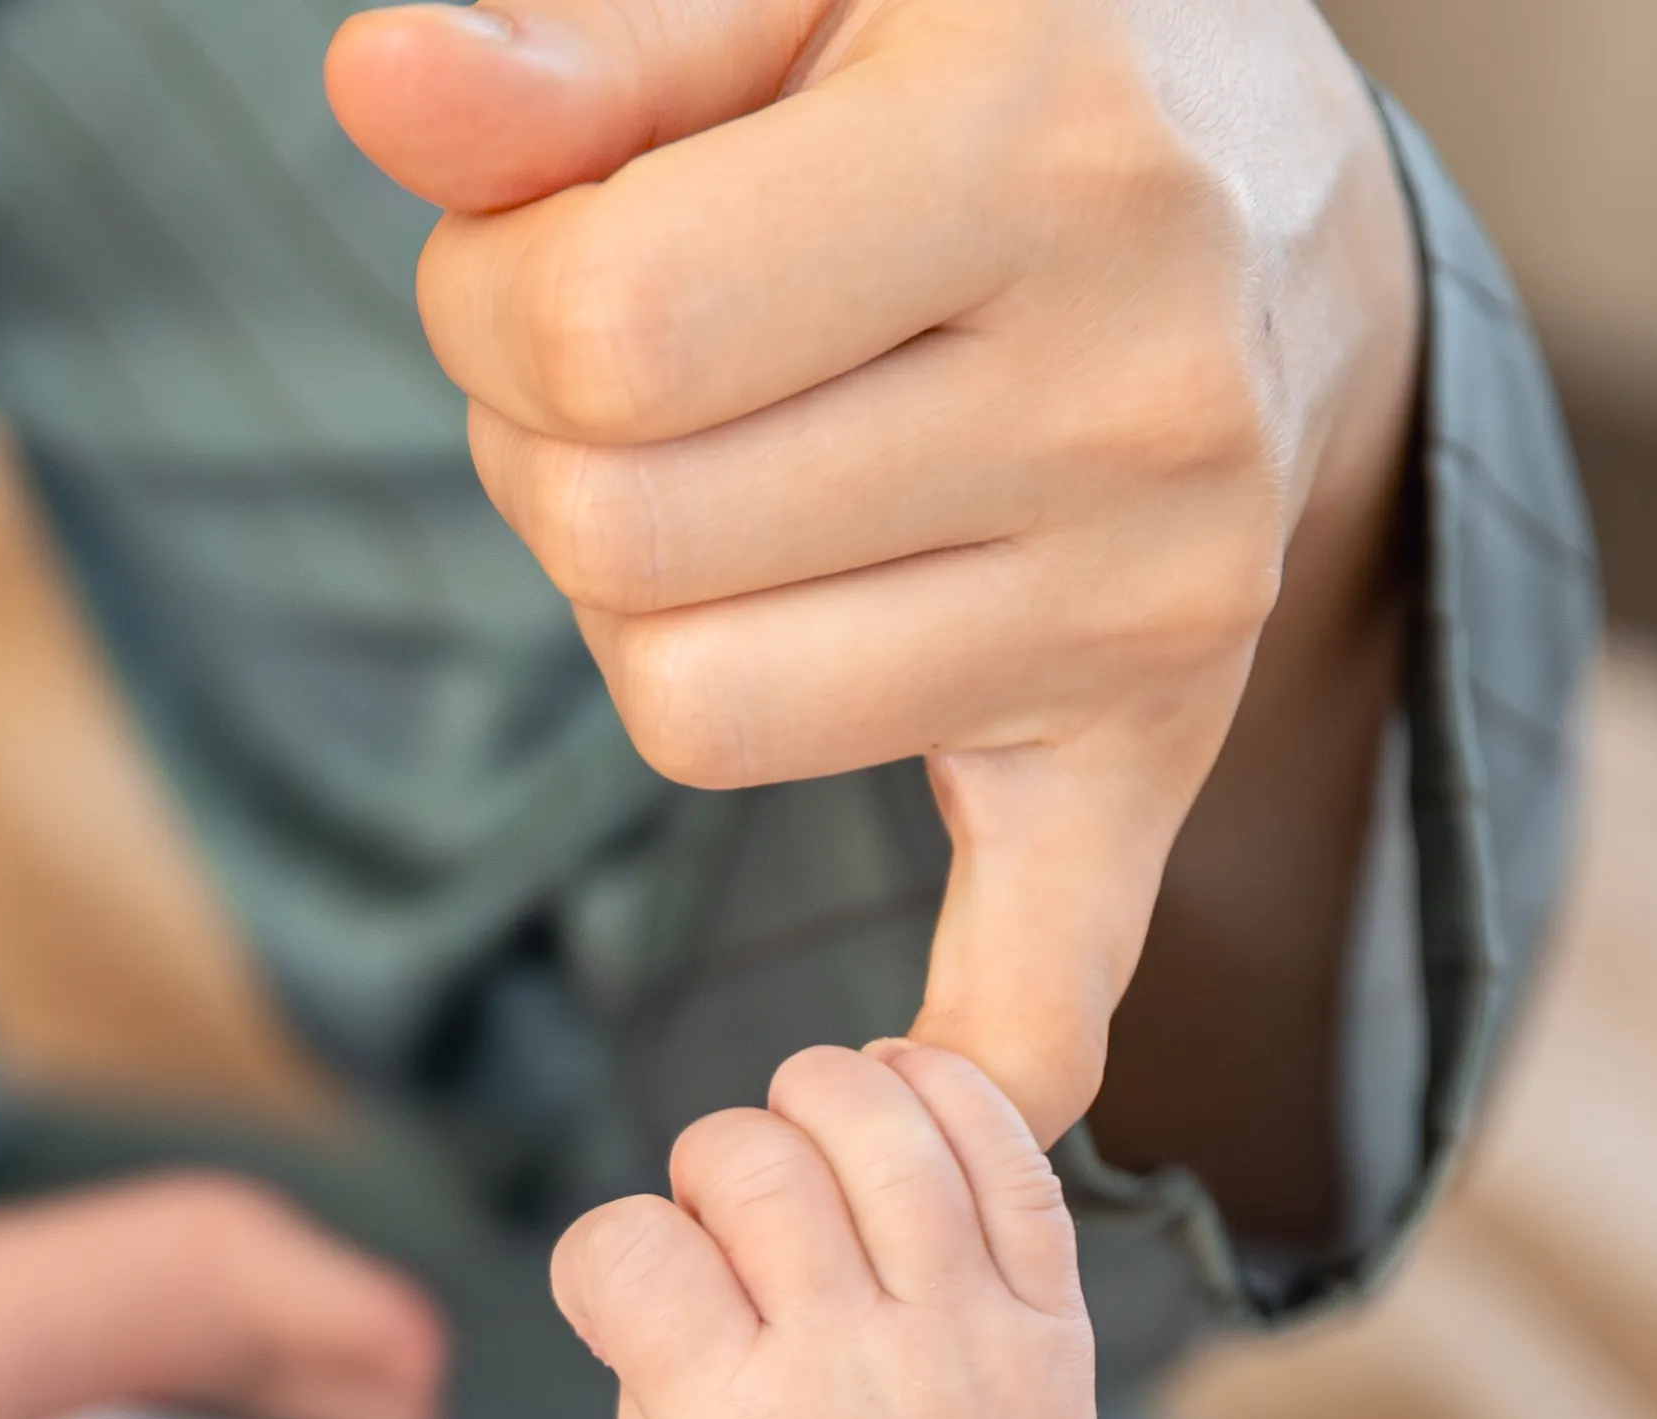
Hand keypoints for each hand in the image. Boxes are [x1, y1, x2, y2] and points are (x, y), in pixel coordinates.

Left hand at [326, 0, 1424, 1145]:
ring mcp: (1161, 596)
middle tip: (629, 371)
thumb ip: (593, 35)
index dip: (487, 302)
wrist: (1267, 168)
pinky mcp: (1157, 744)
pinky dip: (964, 1061)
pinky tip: (888, 1076)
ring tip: (724, 481)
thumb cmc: (976, 42)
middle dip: (542, 452)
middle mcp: (1135, 393)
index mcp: (1043, 151)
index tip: (532, 257)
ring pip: (693, 719)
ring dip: (631, 616)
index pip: (603, 337)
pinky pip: (1043, 987)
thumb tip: (389, 93)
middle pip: (622, 547)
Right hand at [552, 1039, 1093, 1418]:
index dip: (604, 1247)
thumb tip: (670, 1232)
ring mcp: (964, 1335)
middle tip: (725, 1224)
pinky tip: (900, 1097)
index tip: (627, 1284)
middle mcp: (853, 1367)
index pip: (628, 1248)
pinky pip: (1008, 1154)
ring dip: (819, 1096)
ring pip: (881, 1123)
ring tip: (806, 1142)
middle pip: (749, 1160)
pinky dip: (945, 1092)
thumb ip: (650, 1377)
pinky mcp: (1049, 1320)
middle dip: (707, 1163)